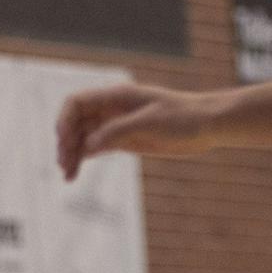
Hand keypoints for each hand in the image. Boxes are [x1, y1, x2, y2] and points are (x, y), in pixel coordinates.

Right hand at [56, 82, 220, 180]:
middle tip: (64, 165)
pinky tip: (75, 174)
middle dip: (65, 142)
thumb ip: (118, 131)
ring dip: (71, 155)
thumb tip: (88, 145)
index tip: (63, 140)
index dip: (64, 119)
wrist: (208, 126)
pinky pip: (95, 149)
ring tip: (67, 176)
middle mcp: (112, 110)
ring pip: (83, 139)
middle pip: (75, 123)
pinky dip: (82, 160)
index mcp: (117, 97)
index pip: (77, 103)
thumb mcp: (150, 122)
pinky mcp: (124, 142)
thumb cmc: (184, 117)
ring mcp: (116, 126)